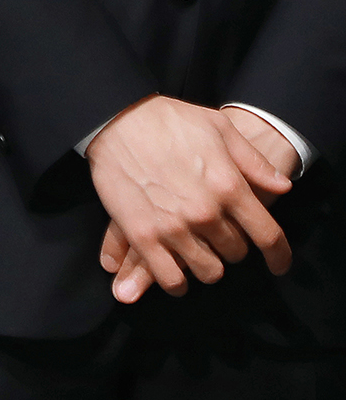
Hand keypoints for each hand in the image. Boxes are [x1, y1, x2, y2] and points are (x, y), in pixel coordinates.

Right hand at [86, 95, 292, 302]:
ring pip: (208, 271)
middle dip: (232, 245)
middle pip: (236, 253)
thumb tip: (283, 187)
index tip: (279, 264)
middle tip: (218, 232)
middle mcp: (205, 212)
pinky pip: (171, 279)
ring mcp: (173, 227)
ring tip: (198, 249)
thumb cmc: (168, 119)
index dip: (279, 255)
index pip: (268, 236)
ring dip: (207, 263)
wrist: (115, 117)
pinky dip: (177, 281)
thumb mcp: (218, 127)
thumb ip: (253, 162)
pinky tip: (176, 269)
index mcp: (228, 185)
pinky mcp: (143, 236)